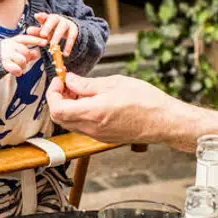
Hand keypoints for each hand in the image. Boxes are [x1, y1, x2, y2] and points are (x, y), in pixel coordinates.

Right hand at [0, 33, 48, 76]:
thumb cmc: (4, 56)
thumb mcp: (16, 51)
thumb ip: (27, 51)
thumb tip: (36, 53)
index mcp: (13, 41)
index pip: (27, 39)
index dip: (37, 40)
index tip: (46, 42)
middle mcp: (10, 45)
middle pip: (26, 51)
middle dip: (27, 59)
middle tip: (23, 62)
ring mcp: (6, 54)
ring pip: (22, 60)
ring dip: (22, 66)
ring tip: (18, 67)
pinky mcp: (4, 63)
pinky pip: (16, 68)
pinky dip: (18, 71)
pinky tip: (17, 72)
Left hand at [33, 12, 77, 54]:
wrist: (68, 30)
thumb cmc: (52, 31)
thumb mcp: (44, 32)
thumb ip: (36, 32)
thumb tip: (28, 31)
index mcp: (48, 18)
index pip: (43, 16)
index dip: (40, 16)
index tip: (36, 16)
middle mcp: (57, 19)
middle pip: (52, 20)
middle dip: (47, 27)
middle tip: (42, 35)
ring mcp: (66, 23)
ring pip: (62, 28)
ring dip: (57, 36)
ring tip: (53, 45)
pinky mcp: (74, 29)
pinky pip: (72, 37)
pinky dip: (68, 45)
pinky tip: (65, 54)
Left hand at [46, 72, 187, 144]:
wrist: (165, 122)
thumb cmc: (146, 100)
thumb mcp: (115, 83)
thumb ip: (87, 84)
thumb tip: (69, 80)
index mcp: (93, 113)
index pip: (57, 108)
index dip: (52, 93)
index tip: (59, 80)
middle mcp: (92, 128)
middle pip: (59, 118)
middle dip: (57, 99)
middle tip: (66, 84)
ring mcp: (97, 135)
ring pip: (69, 123)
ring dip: (68, 107)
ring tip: (80, 90)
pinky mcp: (103, 138)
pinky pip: (82, 127)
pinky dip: (78, 114)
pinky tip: (90, 101)